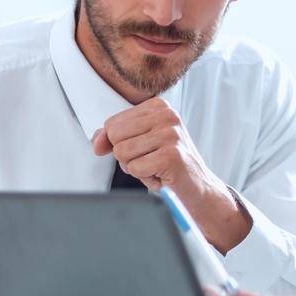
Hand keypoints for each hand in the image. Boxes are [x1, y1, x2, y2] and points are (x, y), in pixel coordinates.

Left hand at [94, 97, 251, 252]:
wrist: (198, 188)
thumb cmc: (169, 165)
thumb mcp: (141, 143)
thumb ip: (115, 137)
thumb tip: (97, 142)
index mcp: (158, 107)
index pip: (112, 123)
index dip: (118, 144)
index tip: (143, 150)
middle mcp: (167, 115)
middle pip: (115, 136)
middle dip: (126, 156)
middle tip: (150, 161)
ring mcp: (171, 134)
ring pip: (122, 152)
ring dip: (136, 168)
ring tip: (157, 168)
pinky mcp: (172, 155)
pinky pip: (135, 168)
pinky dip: (145, 178)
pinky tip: (163, 176)